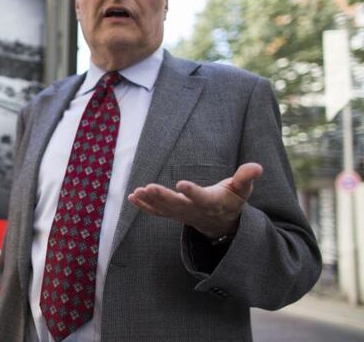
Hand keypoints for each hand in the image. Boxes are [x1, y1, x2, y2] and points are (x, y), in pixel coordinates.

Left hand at [127, 163, 262, 238]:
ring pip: (164, 209)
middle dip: (162, 196)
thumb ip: (246, 177)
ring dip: (149, 201)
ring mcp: (182, 214)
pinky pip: (157, 212)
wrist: (222, 224)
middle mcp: (194, 210)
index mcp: (212, 203)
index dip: (192, 192)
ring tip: (137, 192)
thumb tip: (258, 166)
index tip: (181, 184)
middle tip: (148, 187)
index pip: (201, 198)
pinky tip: (133, 197)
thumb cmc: (232, 201)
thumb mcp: (242, 190)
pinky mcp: (173, 215)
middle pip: (177, 205)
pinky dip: (145, 206)